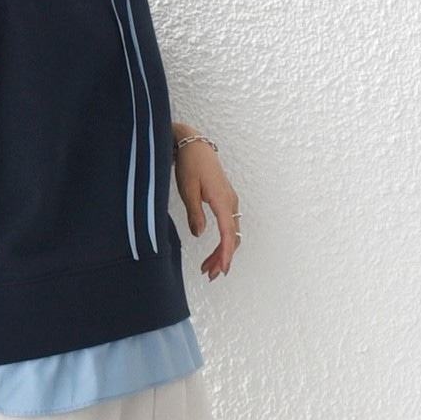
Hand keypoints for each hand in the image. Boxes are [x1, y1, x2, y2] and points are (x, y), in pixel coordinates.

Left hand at [174, 131, 240, 281]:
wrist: (195, 144)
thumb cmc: (190, 164)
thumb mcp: (187, 190)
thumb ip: (195, 213)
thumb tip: (199, 234)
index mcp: (222, 201)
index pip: (228, 233)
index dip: (226, 254)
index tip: (223, 269)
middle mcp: (231, 203)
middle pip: (232, 237)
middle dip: (223, 258)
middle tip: (210, 274)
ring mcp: (230, 202)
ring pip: (231, 233)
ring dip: (222, 252)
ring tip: (208, 268)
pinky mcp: (225, 201)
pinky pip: (229, 226)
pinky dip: (223, 241)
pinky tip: (214, 251)